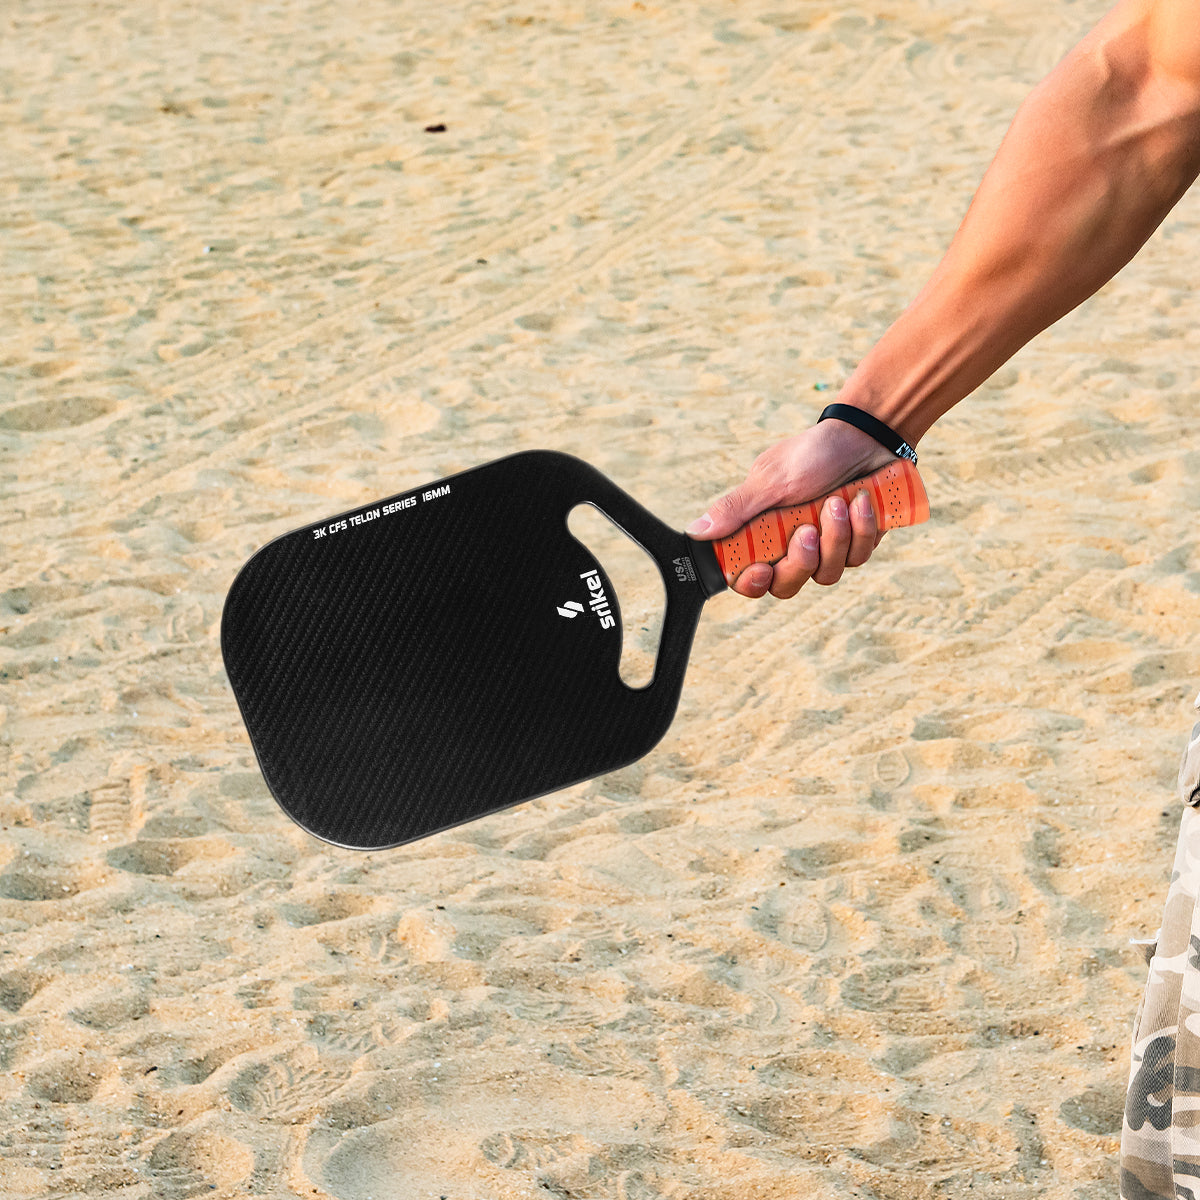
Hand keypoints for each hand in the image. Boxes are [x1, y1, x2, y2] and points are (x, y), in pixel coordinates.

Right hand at [686, 419, 897, 598]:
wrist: (866, 437)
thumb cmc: (813, 455)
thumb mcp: (771, 480)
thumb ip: (736, 509)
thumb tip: (695, 531)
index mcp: (761, 532)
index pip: (747, 576)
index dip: (751, 583)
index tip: (762, 569)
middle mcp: (790, 546)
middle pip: (787, 586)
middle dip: (800, 561)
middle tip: (807, 530)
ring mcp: (825, 549)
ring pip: (826, 574)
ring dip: (835, 537)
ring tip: (838, 501)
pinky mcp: (855, 545)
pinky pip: (857, 556)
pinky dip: (861, 528)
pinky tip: (860, 501)